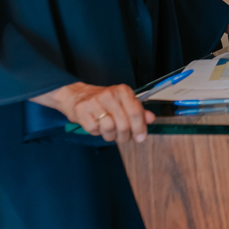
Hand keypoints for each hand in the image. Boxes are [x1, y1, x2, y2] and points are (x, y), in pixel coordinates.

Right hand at [31, 81, 152, 142]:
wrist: (77, 95)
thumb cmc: (104, 101)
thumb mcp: (123, 102)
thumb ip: (138, 111)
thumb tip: (151, 119)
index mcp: (123, 91)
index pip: (135, 111)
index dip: (140, 127)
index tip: (141, 137)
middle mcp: (109, 94)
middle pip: (123, 123)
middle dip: (125, 135)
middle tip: (123, 137)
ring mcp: (94, 102)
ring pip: (109, 128)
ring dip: (111, 136)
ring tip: (110, 132)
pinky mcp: (81, 111)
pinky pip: (94, 130)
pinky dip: (97, 132)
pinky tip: (97, 126)